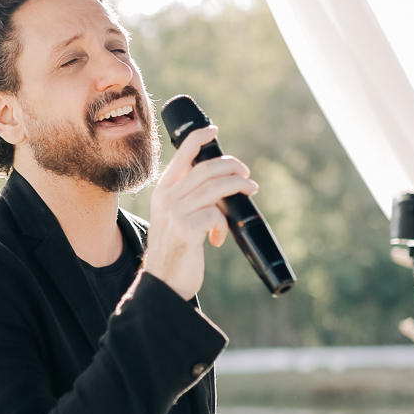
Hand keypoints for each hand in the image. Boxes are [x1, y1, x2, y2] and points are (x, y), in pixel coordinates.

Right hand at [143, 126, 257, 299]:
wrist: (163, 282)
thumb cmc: (174, 250)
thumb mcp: (174, 217)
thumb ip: (189, 198)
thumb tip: (222, 183)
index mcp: (164, 191)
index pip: (182, 154)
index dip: (199, 138)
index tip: (214, 130)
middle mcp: (167, 197)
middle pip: (207, 168)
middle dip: (233, 167)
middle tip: (247, 176)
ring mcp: (176, 213)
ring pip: (216, 187)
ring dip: (239, 187)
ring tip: (250, 192)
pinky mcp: (187, 229)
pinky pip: (216, 215)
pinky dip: (223, 226)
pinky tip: (217, 239)